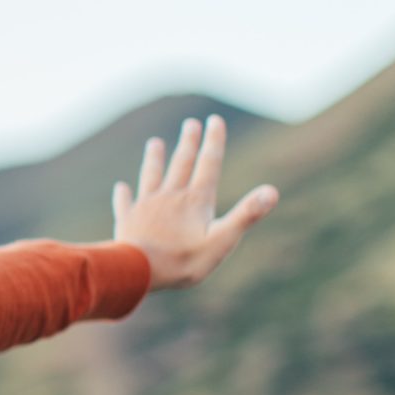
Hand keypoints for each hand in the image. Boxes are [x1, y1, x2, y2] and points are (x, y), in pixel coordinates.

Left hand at [111, 114, 279, 291]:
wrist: (139, 273)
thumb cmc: (184, 261)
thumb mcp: (223, 240)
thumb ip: (247, 215)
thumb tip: (273, 191)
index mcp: (196, 200)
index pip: (209, 164)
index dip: (213, 141)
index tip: (214, 120)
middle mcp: (170, 196)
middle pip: (181, 163)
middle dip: (188, 142)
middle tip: (191, 123)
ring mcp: (146, 206)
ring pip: (151, 176)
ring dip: (154, 159)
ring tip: (154, 143)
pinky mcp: (127, 221)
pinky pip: (125, 203)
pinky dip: (124, 195)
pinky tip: (121, 187)